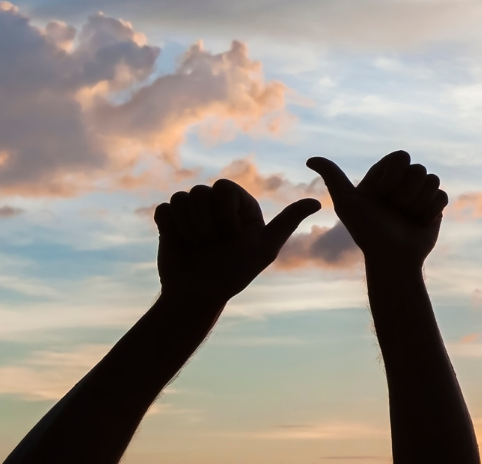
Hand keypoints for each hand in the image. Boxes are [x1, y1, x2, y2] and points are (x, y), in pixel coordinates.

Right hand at [156, 179, 320, 299]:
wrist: (198, 294)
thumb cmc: (234, 273)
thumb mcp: (264, 248)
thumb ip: (287, 222)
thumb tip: (317, 202)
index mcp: (240, 205)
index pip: (223, 186)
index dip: (223, 211)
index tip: (231, 235)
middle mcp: (217, 204)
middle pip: (201, 190)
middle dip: (204, 221)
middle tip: (212, 242)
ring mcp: (192, 211)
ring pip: (181, 197)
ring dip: (188, 227)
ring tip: (197, 245)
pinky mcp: (170, 220)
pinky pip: (164, 209)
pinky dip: (171, 228)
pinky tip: (180, 243)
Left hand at [306, 151, 448, 265]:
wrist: (393, 259)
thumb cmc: (368, 232)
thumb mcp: (347, 203)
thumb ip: (332, 177)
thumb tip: (310, 159)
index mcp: (383, 177)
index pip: (401, 157)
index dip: (394, 176)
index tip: (382, 194)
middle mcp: (402, 182)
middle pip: (418, 169)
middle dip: (406, 193)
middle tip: (394, 210)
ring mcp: (420, 193)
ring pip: (433, 180)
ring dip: (419, 203)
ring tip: (408, 217)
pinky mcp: (435, 206)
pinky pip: (442, 196)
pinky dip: (431, 211)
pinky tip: (420, 222)